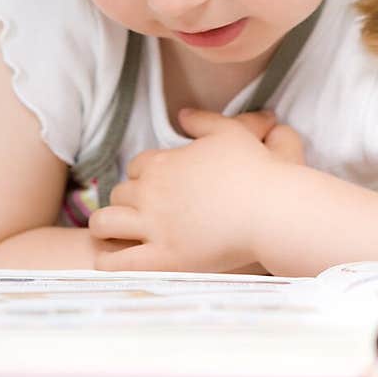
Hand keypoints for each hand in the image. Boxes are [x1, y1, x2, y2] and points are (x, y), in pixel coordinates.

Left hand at [88, 108, 303, 272]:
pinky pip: (117, 262)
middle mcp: (151, 193)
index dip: (143, 177)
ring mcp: (154, 226)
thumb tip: (182, 114)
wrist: (272, 209)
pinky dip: (106, 261)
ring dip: (106, 227)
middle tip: (140, 213)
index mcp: (163, 164)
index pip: (135, 167)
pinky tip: (112, 261)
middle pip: (119, 193)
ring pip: (105, 223)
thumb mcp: (229, 132)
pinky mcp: (163, 258)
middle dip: (127, 201)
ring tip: (115, 236)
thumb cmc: (255, 170)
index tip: (155, 187)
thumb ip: (202, 120)